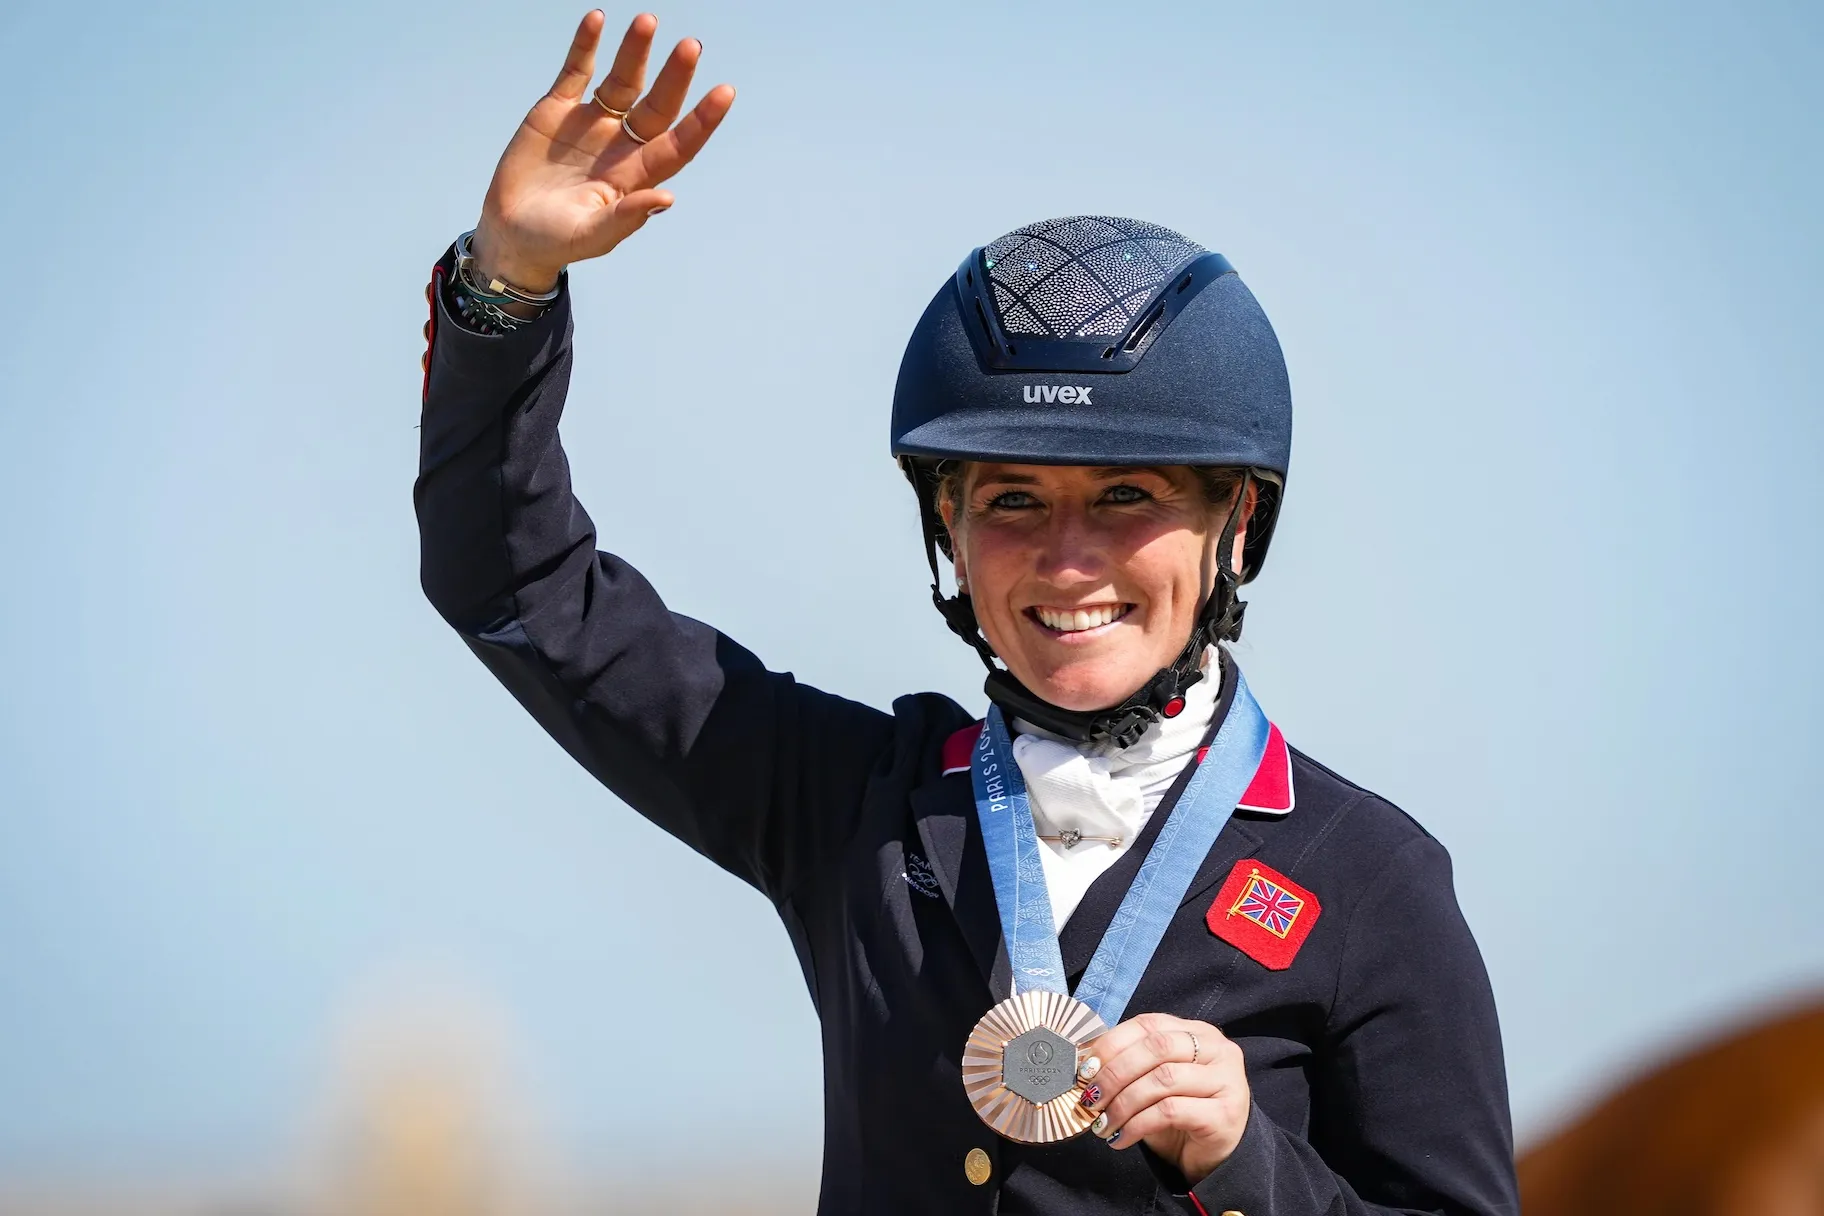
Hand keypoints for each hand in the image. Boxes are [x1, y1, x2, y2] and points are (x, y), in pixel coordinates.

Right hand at [469, 10, 735, 291]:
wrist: (512, 232)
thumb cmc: (556, 242)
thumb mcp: (591, 236)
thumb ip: (625, 218)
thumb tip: (667, 197)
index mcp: (635, 175)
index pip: (678, 143)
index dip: (702, 120)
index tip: (724, 93)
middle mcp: (621, 144)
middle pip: (656, 105)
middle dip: (674, 76)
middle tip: (690, 47)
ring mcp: (592, 123)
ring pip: (622, 80)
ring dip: (635, 52)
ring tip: (647, 21)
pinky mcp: (557, 109)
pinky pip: (577, 71)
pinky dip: (586, 45)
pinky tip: (597, 20)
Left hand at [1077, 1012, 1248, 1185]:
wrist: (1214, 1157)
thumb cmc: (1180, 1115)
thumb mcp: (1155, 1082)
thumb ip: (1132, 1065)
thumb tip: (1086, 1065)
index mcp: (1197, 1032)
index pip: (1148, 1024)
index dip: (1112, 1043)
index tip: (1086, 1068)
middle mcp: (1217, 1049)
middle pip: (1156, 1047)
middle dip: (1115, 1073)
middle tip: (1091, 1098)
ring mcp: (1226, 1080)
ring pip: (1162, 1079)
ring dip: (1123, 1103)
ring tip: (1103, 1124)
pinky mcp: (1224, 1113)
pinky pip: (1170, 1111)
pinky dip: (1137, 1124)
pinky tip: (1122, 1138)